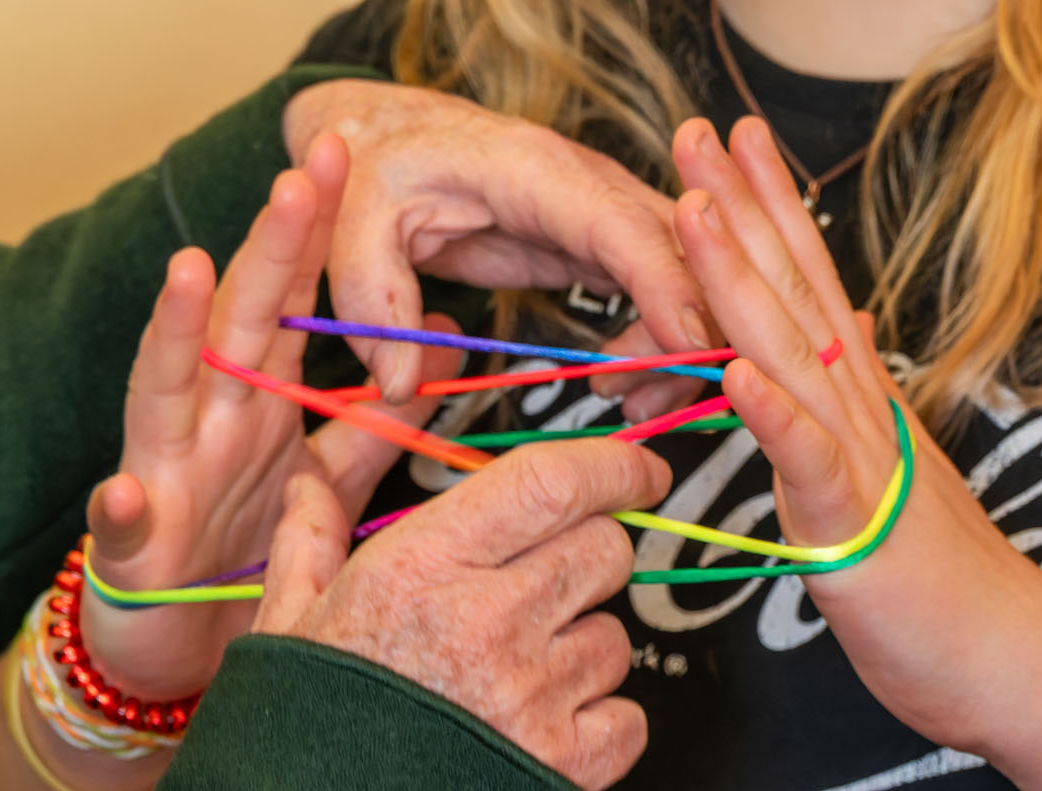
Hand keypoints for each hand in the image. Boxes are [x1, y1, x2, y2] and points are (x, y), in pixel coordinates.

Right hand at [82, 134, 459, 700]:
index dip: (317, 238)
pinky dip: (119, 509)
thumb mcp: (315, 486)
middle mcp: (206, 425)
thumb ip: (371, 426)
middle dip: (267, 249)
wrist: (167, 654)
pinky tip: (124, 492)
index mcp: (257, 407)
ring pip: (164, 393)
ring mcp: (162, 476)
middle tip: (302, 176)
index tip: (352, 163)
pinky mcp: (127, 547)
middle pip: (239, 323)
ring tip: (190, 272)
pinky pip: (122, 527)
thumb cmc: (237, 559)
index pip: (290, 307)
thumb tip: (443, 350)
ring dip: (175, 333)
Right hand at [253, 438, 672, 790]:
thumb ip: (309, 539)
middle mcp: (487, 621)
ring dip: (580, 649)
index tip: (639, 471)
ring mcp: (532, 696)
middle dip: (587, 558)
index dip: (614, 466)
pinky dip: (599, 723)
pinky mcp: (564, 767)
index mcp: (422, 568)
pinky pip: (628, 718)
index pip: (552, 483)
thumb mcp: (288, 622)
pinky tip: (540, 732)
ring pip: (616, 637)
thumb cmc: (301, 733)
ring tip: (511, 680)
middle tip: (537, 589)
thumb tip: (309, 481)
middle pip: (604, 550)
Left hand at [283, 79, 714, 399]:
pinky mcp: (601, 244)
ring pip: (688, 274)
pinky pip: (663, 288)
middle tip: (633, 402)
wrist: (393, 138)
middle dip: (684, 333)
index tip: (688, 345)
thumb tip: (401, 382)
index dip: (667, 283)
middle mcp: (589, 185)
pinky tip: (620, 380)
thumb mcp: (353, 229)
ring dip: (677, 344)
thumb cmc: (378, 169)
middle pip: (681, 252)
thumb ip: (374, 300)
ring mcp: (605, 213)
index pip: (623, 225)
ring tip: (625, 401)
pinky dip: (661, 340)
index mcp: (535, 170)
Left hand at [669, 115, 1041, 752]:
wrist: (1003, 656)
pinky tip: (741, 369)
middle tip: (694, 134)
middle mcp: (859, 411)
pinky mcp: (856, 527)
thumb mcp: (889, 468)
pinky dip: (777, 415)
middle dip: (740, 211)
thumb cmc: (935, 575)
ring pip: (792, 356)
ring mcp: (862, 462)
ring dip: (740, 282)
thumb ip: (860, 395)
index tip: (726, 148)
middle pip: (794, 294)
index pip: (806, 286)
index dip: (765, 212)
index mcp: (856, 399)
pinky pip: (813, 464)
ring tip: (693, 215)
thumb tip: (854, 321)